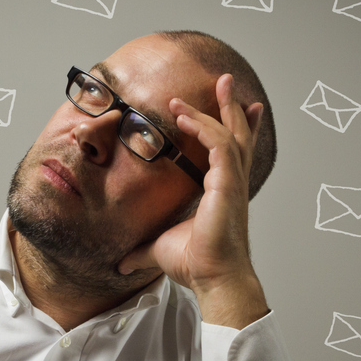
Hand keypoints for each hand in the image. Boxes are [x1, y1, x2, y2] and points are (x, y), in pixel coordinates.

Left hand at [118, 74, 268, 327]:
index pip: (229, 152)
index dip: (229, 128)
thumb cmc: (196, 265)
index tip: (221, 107)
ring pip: (230, 133)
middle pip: (238, 134)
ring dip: (217, 108)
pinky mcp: (227, 185)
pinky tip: (186, 117)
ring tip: (212, 85)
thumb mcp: (160, 250)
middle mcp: (232, 183)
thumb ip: (141, 251)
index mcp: (222, 192)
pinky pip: (220, 145)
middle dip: (231, 106)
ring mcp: (232, 183)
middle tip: (224, 80)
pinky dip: (204, 128)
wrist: (213, 279)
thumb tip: (122, 263)